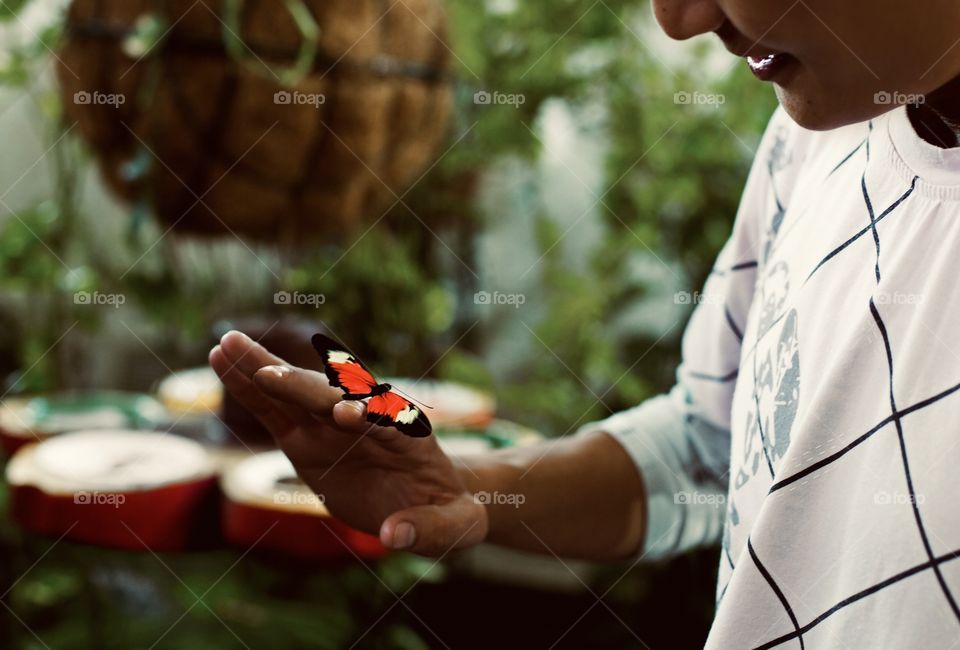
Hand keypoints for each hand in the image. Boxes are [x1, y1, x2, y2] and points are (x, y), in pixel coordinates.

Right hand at [209, 330, 487, 555]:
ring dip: (264, 371)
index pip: (387, 420)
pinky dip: (250, 390)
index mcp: (409, 435)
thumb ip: (430, 529)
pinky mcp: (308, 437)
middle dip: (306, 388)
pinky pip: (275, 412)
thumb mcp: (454, 525)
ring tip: (228, 345)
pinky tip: (222, 361)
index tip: (347, 415)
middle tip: (271, 374)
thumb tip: (394, 536)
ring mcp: (334, 424)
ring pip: (297, 395)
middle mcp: (368, 419)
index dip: (369, 416)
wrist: (431, 497)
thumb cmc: (449, 511)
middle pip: (335, 398)